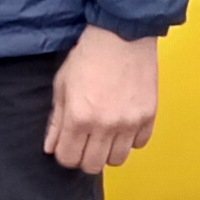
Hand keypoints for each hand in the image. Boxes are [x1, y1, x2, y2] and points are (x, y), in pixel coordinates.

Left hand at [45, 27, 158, 172]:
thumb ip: (56, 120)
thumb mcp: (62, 85)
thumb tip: (51, 147)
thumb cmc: (89, 54)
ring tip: (106, 133)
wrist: (121, 34)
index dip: (65, 154)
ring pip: (117, 160)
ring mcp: (129, 122)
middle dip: (85, 156)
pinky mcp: (148, 116)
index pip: (68, 159)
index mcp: (79, 118)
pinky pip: (139, 143)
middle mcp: (105, 125)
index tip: (68, 144)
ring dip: (108, 150)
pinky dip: (130, 139)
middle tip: (85, 141)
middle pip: (92, 165)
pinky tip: (123, 123)